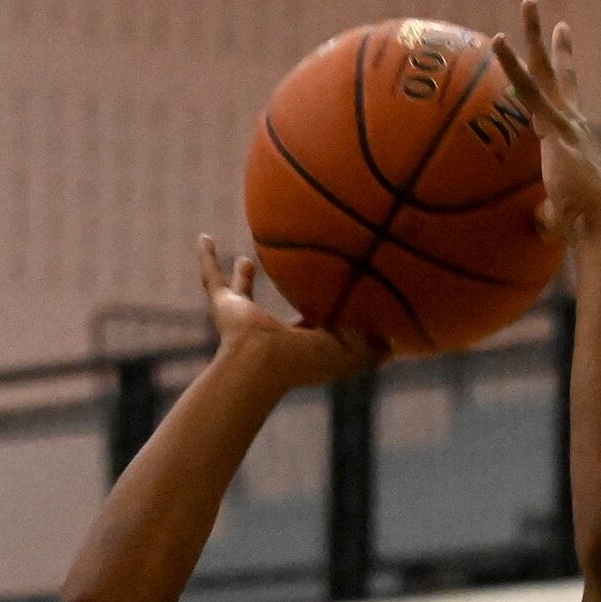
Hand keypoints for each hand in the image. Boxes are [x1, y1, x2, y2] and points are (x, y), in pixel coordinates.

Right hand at [198, 235, 386, 389]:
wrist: (263, 363)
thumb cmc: (305, 360)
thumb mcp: (346, 354)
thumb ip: (369, 350)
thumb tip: (396, 349)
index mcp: (297, 342)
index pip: (314, 327)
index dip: (325, 316)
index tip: (335, 299)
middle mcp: (269, 331)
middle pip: (278, 310)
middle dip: (288, 296)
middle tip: (295, 276)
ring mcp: (243, 319)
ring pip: (241, 293)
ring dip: (243, 278)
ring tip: (247, 259)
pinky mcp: (224, 306)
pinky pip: (212, 277)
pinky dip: (206, 259)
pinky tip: (204, 238)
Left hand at [492, 0, 600, 245]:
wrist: (598, 224)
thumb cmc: (581, 228)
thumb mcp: (557, 216)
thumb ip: (546, 213)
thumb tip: (538, 224)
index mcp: (575, 138)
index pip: (566, 96)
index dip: (563, 68)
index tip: (560, 41)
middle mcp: (574, 122)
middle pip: (557, 72)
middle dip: (546, 39)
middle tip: (535, 9)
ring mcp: (565, 122)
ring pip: (544, 69)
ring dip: (534, 35)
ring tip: (528, 2)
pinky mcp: (554, 128)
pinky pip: (528, 89)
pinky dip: (512, 64)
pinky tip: (498, 40)